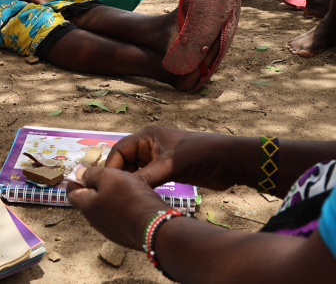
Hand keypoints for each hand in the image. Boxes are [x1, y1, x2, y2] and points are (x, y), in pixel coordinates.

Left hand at [67, 166, 166, 250]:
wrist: (154, 227)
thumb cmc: (129, 197)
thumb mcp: (109, 176)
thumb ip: (91, 174)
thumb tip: (79, 174)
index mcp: (86, 206)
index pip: (71, 191)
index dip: (76, 178)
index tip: (87, 169)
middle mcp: (94, 221)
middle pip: (88, 200)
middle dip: (94, 186)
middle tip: (108, 175)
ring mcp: (109, 230)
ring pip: (103, 209)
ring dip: (108, 197)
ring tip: (122, 185)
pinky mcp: (123, 235)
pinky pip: (116, 217)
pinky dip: (119, 207)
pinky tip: (132, 200)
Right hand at [106, 125, 246, 190]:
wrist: (228, 161)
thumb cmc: (199, 155)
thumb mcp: (169, 166)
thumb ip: (145, 177)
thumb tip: (122, 190)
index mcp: (147, 136)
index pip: (119, 150)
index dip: (111, 167)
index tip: (107, 185)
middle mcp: (149, 145)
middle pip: (124, 161)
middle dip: (119, 176)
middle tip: (113, 195)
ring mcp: (158, 157)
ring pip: (135, 171)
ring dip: (130, 183)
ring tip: (123, 199)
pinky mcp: (166, 169)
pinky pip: (146, 178)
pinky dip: (142, 186)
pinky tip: (139, 198)